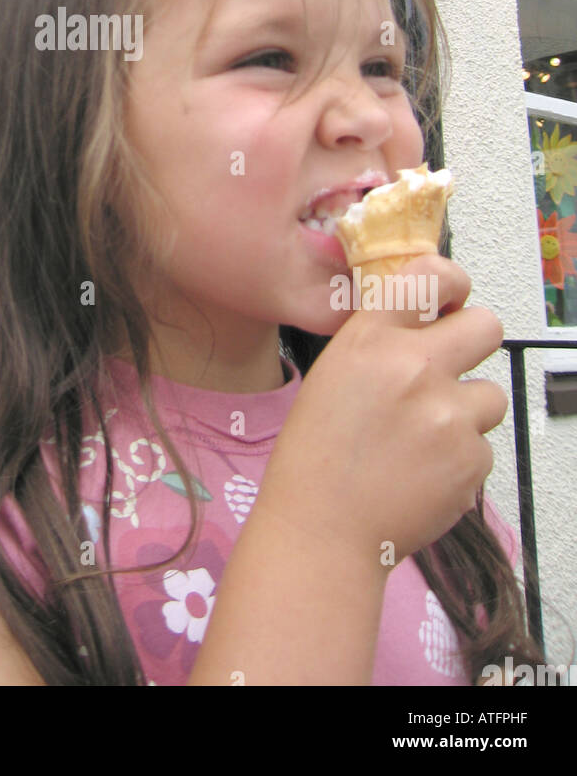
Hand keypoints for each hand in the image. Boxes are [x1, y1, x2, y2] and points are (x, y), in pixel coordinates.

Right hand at [258, 255, 506, 567]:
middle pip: (487, 325)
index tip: (449, 300)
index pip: (432, 276)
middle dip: (475, 342)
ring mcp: (448, 414)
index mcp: (371, 339)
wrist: (322, 529)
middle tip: (453, 367)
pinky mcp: (470, 460)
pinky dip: (461, 460)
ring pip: (490, 394)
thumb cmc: (316, 455)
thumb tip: (425, 324)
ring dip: (467, 412)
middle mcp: (414, 366)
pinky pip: (483, 446)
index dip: (450, 284)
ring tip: (426, 438)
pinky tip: (423, 473)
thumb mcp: (333, 374)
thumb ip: (380, 343)